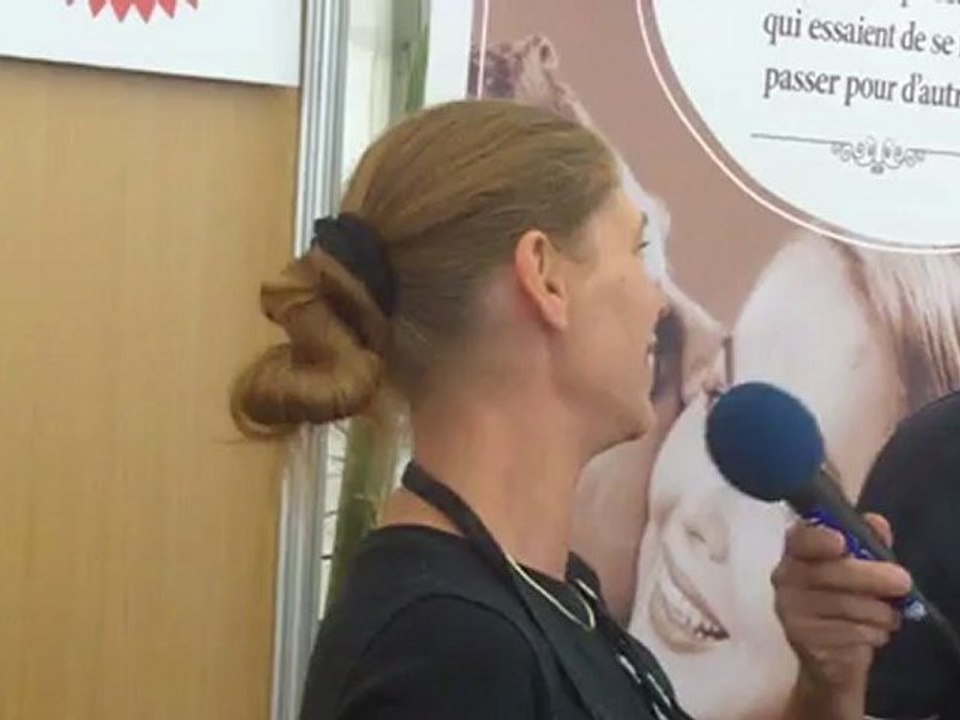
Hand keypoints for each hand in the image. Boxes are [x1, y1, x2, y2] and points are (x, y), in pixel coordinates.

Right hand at [773, 514, 911, 708]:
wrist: (830, 657)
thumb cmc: (846, 602)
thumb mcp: (861, 569)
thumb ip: (869, 542)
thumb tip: (877, 523)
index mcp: (797, 551)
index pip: (800, 538)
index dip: (819, 539)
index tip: (842, 544)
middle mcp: (785, 576)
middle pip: (828, 572)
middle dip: (871, 576)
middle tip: (903, 582)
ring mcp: (789, 607)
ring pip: (842, 604)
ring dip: (878, 611)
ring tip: (891, 616)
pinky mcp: (800, 637)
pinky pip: (846, 631)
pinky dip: (872, 633)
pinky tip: (877, 633)